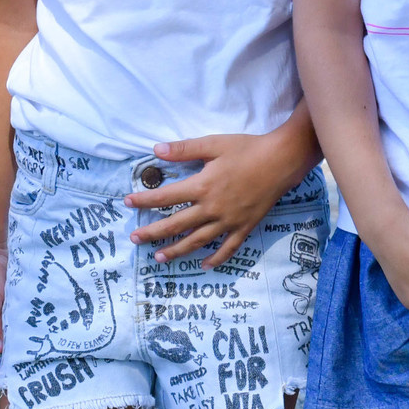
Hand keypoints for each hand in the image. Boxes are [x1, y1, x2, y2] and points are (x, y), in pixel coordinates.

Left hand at [129, 122, 319, 268]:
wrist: (281, 161)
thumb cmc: (247, 149)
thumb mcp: (213, 144)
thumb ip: (184, 149)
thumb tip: (156, 150)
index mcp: (202, 186)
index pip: (165, 197)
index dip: (144, 200)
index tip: (127, 203)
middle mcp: (212, 208)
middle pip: (176, 224)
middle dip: (153, 233)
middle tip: (135, 240)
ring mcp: (229, 221)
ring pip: (197, 240)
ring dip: (176, 250)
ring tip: (159, 258)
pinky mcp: (244, 226)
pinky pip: (228, 247)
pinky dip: (216, 258)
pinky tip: (205, 265)